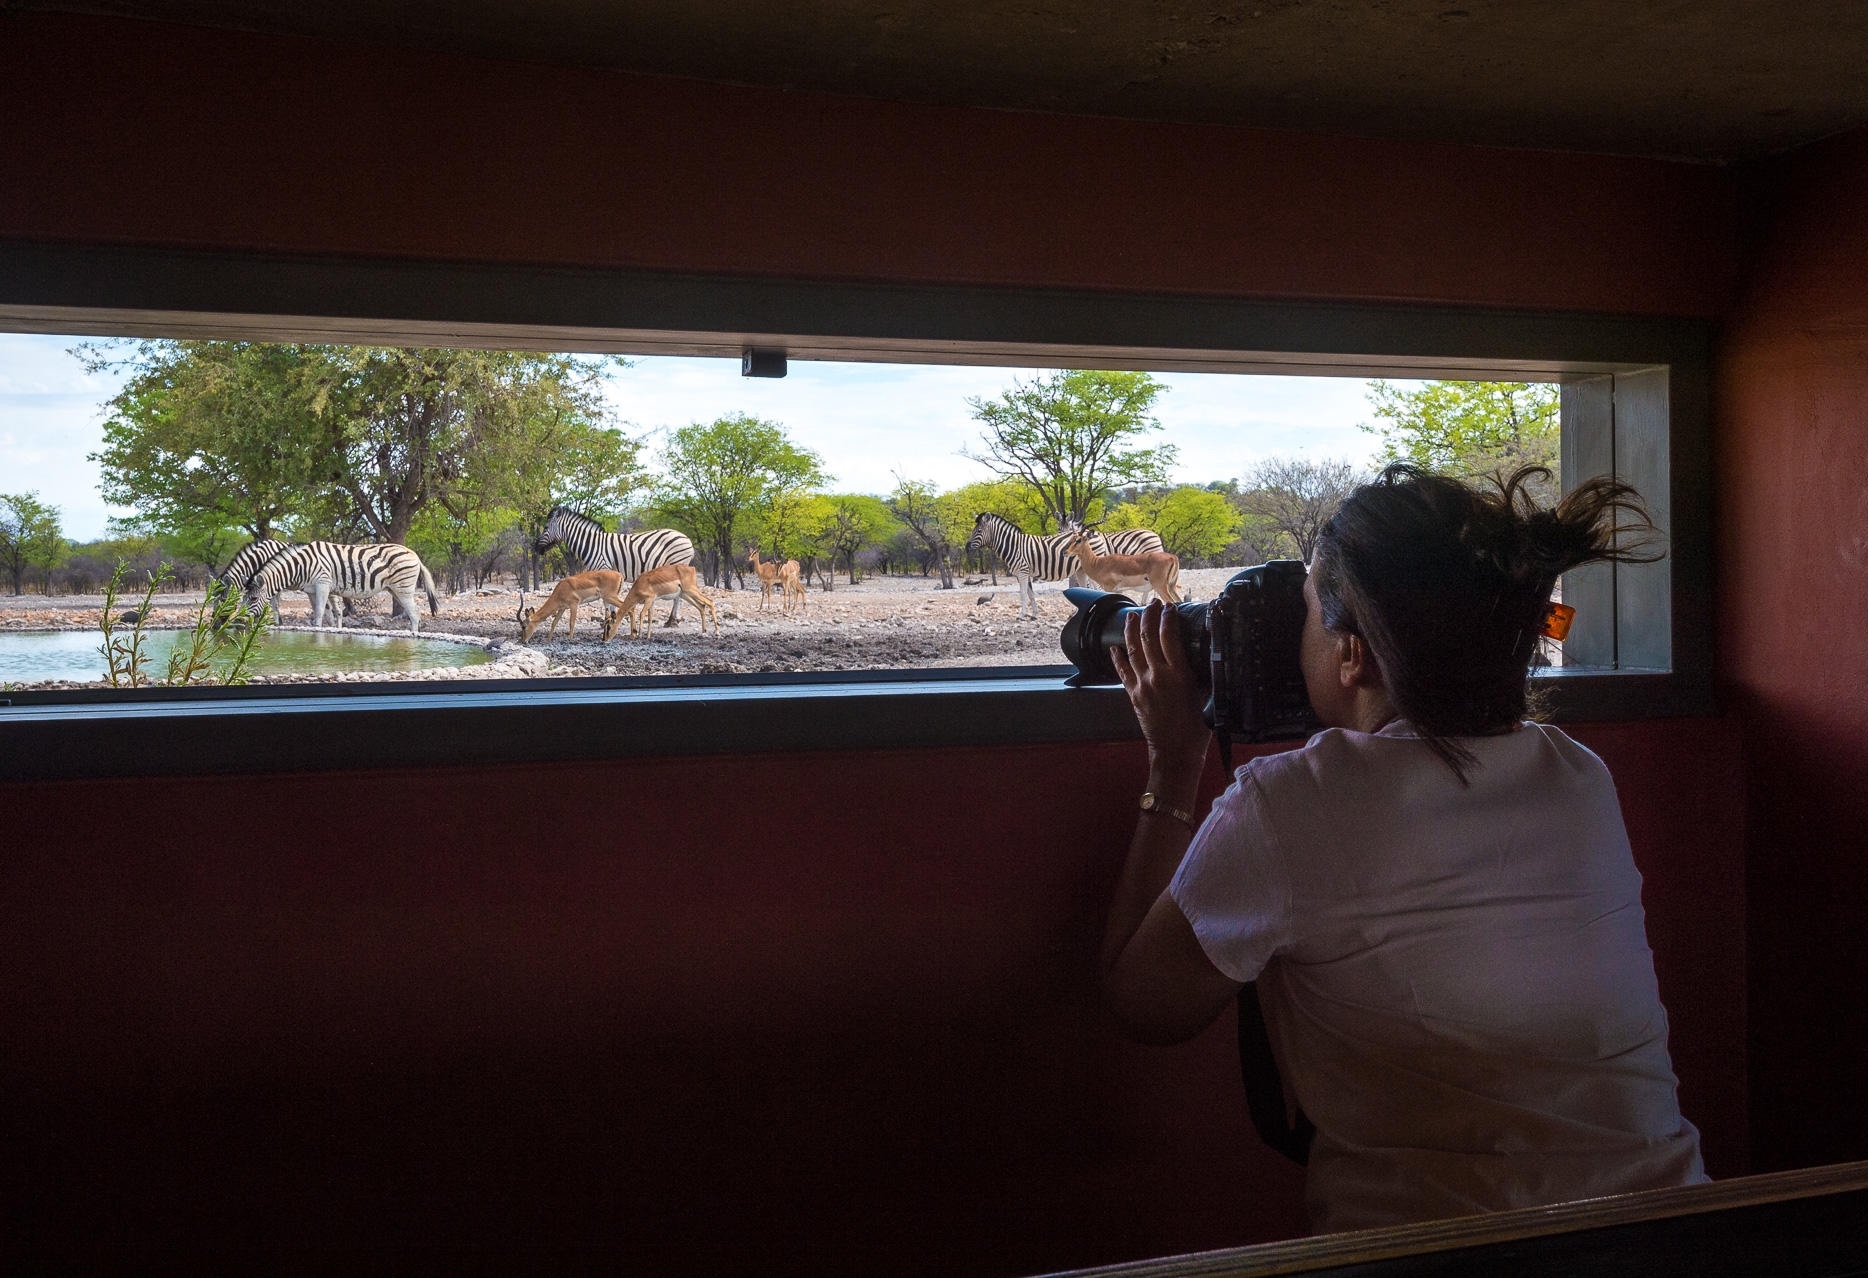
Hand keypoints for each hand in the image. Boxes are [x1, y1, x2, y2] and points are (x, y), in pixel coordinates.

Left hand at [1110, 600, 1210, 782]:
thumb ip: (1204, 673)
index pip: (1170, 637)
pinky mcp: (1133, 696)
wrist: (1175, 752)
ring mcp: (1142, 685)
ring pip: (1132, 650)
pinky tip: (1114, 647)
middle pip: (1147, 638)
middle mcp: (1158, 676)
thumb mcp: (1207, 695)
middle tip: (1151, 604)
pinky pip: (1123, 671)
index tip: (1170, 607)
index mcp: (1179, 674)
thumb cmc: (1197, 728)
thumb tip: (1207, 653)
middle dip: (1148, 617)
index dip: (1168, 618)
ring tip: (1131, 615)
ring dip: (1130, 630)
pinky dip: (1118, 657)